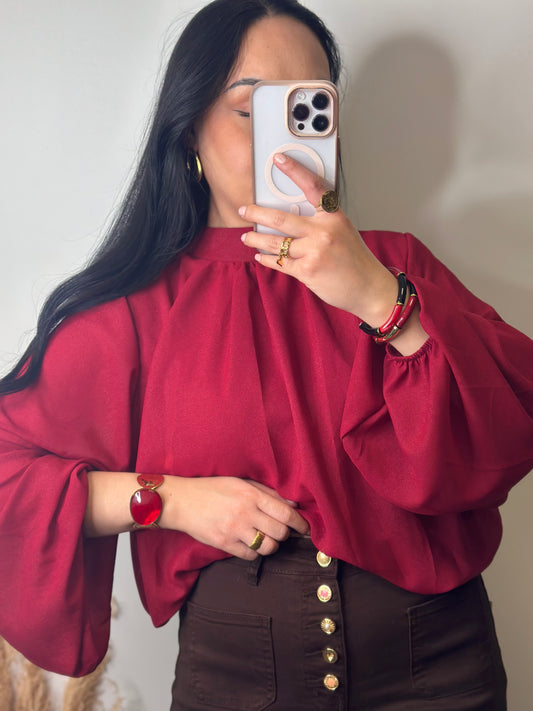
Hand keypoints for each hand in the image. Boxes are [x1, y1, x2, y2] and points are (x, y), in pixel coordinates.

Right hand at [163, 476, 309, 559]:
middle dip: (286, 534)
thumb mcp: (241, 483)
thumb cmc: (213, 488)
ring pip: (268, 547)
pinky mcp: (224, 543)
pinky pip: (250, 555)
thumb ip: (267, 492)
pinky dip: (255, 552)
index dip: (300, 523)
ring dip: (271, 545)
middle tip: (282, 532)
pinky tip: (250, 543)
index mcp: (251, 495)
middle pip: (280, 532)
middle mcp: (245, 512)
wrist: (182, 501)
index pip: (285, 513)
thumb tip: (292, 504)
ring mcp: (234, 530)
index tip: (305, 527)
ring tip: (266, 538)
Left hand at [239, 152, 397, 325]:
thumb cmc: (354, 260)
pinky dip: (267, 259)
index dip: (294, 170)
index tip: (278, 159)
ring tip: (246, 237)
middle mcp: (323, 232)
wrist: (368, 287)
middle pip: (281, 219)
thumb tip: (290, 215)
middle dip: (256, 214)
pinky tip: (260, 256)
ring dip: (255, 239)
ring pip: (275, 242)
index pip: (312, 186)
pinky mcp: (307, 271)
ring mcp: (314, 252)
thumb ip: (321, 222)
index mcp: (333, 217)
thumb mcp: (343, 231)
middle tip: (244, 210)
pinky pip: (279, 262)